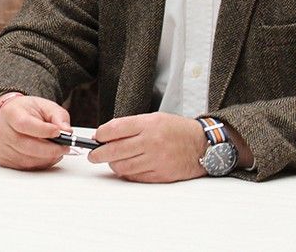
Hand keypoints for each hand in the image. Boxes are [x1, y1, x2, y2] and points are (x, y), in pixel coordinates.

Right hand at [0, 94, 72, 170]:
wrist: (11, 116)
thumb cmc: (28, 111)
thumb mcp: (46, 107)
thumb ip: (58, 117)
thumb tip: (66, 131)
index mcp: (11, 113)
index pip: (25, 124)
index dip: (43, 131)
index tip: (58, 132)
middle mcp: (2, 130)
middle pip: (27, 146)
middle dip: (50, 149)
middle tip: (64, 147)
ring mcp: (2, 147)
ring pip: (28, 160)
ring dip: (47, 158)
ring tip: (56, 150)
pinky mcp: (4, 159)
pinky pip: (26, 167)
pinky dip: (40, 164)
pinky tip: (46, 155)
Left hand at [90, 112, 206, 182]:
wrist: (202, 145)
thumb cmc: (177, 130)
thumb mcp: (154, 119)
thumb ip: (131, 126)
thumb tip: (106, 135)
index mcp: (148, 124)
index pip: (114, 129)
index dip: (100, 134)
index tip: (96, 137)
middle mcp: (151, 142)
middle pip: (114, 150)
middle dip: (98, 154)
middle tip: (93, 155)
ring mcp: (156, 160)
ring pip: (122, 166)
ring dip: (112, 164)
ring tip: (111, 161)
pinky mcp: (160, 175)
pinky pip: (135, 177)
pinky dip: (127, 173)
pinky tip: (126, 168)